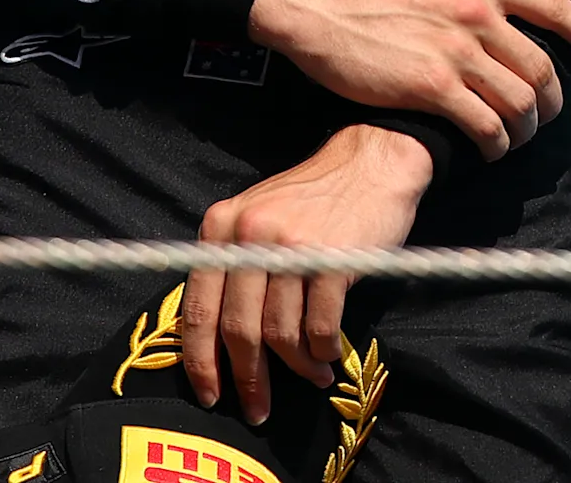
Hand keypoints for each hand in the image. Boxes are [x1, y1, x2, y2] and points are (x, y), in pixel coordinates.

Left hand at [181, 123, 430, 424]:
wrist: (371, 162)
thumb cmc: (312, 201)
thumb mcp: (257, 220)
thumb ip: (234, 268)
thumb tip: (217, 343)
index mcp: (221, 227)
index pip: (199, 309)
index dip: (200, 362)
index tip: (209, 396)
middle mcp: (248, 234)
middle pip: (238, 329)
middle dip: (247, 378)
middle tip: (257, 409)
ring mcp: (290, 246)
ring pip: (280, 333)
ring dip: (296, 366)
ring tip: (312, 376)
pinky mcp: (332, 259)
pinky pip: (319, 326)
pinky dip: (322, 351)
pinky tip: (329, 357)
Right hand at [248, 0, 570, 160]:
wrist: (318, 2)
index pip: (560, 10)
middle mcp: (479, 12)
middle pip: (543, 70)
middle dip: (552, 102)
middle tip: (542, 117)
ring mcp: (457, 51)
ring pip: (520, 103)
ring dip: (525, 130)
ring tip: (515, 139)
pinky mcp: (433, 86)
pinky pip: (486, 126)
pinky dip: (496, 145)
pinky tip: (490, 150)